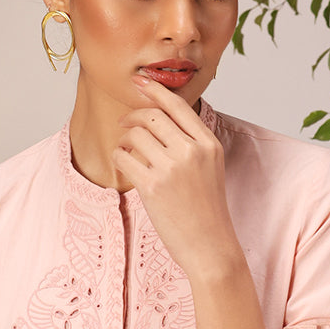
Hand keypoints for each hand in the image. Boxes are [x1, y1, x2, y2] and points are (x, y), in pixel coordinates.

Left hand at [113, 77, 241, 279]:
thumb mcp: (211, 169)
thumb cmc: (208, 211)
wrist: (211, 247)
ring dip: (125, 138)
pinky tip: (124, 163)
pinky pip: (124, 156)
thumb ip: (192, 144)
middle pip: (153, 116)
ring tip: (127, 150)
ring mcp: (172, 168)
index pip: (178, 106)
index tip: (140, 81)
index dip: (156, 90)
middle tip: (124, 123)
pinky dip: (118, 156)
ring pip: (136, 134)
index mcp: (209, 144)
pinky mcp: (153, 186)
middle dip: (133, 115)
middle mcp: (192, 151)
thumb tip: (160, 120)